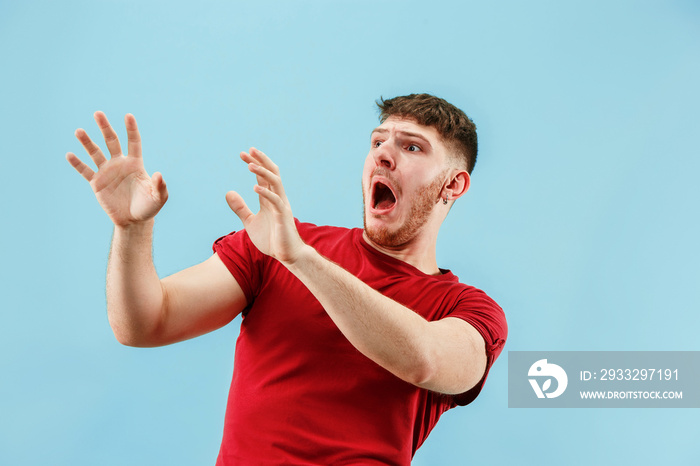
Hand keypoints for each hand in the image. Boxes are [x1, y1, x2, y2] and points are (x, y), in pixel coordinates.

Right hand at [66, 112, 167, 226]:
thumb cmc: (148, 207)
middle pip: (111, 141)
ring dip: (87, 142)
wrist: (133, 220)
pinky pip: (85, 171)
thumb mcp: (158, 198)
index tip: (128, 115)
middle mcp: (120, 164)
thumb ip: (160, 186)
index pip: (133, 142)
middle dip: (105, 127)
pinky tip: (70, 155)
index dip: (131, 129)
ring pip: (95, 153)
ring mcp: (107, 172)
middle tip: (98, 113)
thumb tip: (159, 174)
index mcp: (135, 163)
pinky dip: (77, 164)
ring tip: (79, 131)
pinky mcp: (97, 183)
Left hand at [225, 148, 304, 264]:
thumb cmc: (271, 239)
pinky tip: (255, 187)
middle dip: (260, 161)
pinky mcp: (283, 216)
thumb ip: (240, 208)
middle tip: (248, 151)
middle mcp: (277, 198)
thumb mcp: (250, 222)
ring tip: (250, 165)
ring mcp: (281, 206)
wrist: (286, 255)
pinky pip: (275, 201)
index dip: (254, 163)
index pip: (263, 176)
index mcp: (270, 198)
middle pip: (271, 173)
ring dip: (262, 172)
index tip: (243, 154)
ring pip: (275, 182)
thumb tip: (228, 192)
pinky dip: (266, 193)